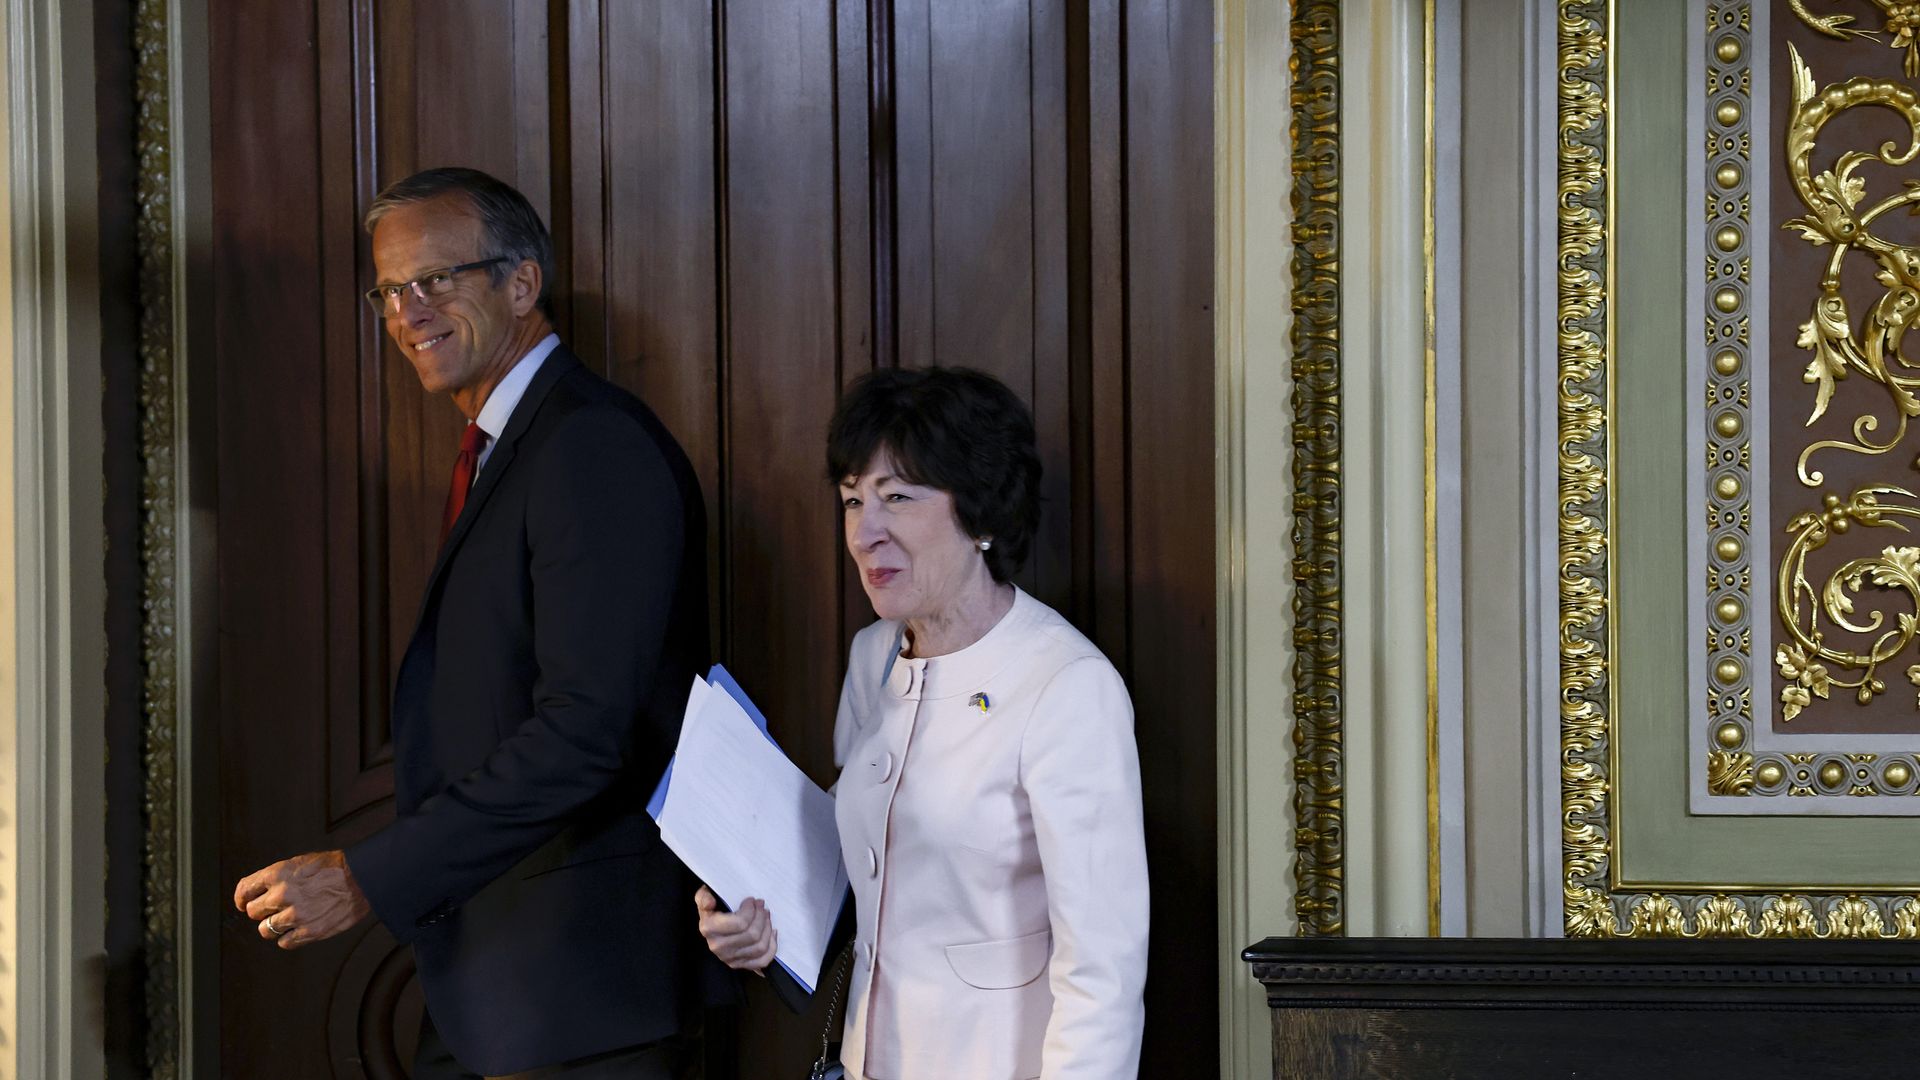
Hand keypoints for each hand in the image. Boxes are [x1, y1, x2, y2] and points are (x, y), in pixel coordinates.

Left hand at [233, 850, 371, 949]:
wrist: (362, 878)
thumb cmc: (333, 868)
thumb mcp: (299, 863)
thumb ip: (276, 878)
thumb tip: (256, 894)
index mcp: (277, 874)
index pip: (244, 890)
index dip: (241, 899)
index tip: (243, 904)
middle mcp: (282, 894)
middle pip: (253, 912)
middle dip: (262, 911)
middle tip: (276, 908)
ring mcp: (295, 915)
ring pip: (265, 930)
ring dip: (274, 926)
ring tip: (289, 919)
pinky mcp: (308, 932)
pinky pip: (284, 942)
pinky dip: (289, 938)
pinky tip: (299, 928)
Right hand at [694, 885, 777, 971]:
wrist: (711, 924)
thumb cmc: (712, 907)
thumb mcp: (703, 896)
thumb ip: (704, 896)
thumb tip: (710, 902)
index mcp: (709, 929)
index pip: (740, 923)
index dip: (751, 910)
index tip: (752, 900)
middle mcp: (718, 947)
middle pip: (752, 935)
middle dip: (762, 917)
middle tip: (762, 906)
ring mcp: (729, 959)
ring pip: (760, 947)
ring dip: (768, 929)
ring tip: (766, 916)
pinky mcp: (740, 964)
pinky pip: (763, 960)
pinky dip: (772, 946)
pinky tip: (771, 932)